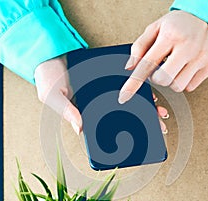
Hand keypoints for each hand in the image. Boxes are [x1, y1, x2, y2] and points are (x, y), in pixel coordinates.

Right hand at [34, 56, 168, 134]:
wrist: (50, 54)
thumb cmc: (47, 79)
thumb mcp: (52, 97)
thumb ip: (66, 111)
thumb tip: (80, 128)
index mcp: (86, 115)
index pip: (107, 130)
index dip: (124, 135)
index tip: (142, 140)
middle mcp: (98, 106)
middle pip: (123, 117)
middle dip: (142, 123)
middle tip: (159, 129)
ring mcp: (105, 93)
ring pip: (128, 102)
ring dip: (144, 108)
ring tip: (160, 113)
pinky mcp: (109, 79)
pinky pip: (126, 85)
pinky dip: (138, 89)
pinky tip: (150, 94)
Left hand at [118, 10, 207, 103]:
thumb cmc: (178, 24)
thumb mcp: (155, 28)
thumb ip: (139, 47)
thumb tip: (130, 67)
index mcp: (170, 35)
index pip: (147, 64)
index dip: (133, 83)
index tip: (124, 96)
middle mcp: (187, 47)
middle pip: (163, 80)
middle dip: (157, 78)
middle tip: (161, 66)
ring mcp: (201, 57)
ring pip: (177, 86)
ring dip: (171, 80)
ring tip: (174, 65)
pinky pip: (190, 87)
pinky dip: (184, 81)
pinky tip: (185, 67)